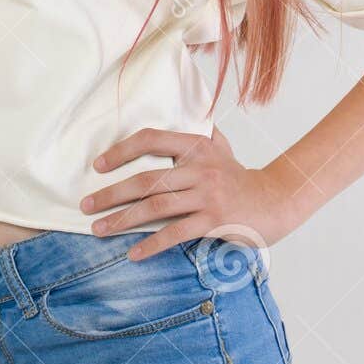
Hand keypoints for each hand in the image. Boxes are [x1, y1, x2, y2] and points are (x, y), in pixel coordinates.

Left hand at [80, 125, 303, 260]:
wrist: (276, 200)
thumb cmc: (241, 176)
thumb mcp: (221, 148)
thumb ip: (199, 133)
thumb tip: (183, 110)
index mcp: (197, 146)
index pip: (152, 140)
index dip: (122, 151)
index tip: (99, 166)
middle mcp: (200, 168)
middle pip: (146, 179)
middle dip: (112, 193)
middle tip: (86, 205)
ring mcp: (208, 195)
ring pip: (156, 206)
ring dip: (123, 219)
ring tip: (99, 230)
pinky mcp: (215, 221)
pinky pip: (176, 233)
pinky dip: (151, 244)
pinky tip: (133, 253)